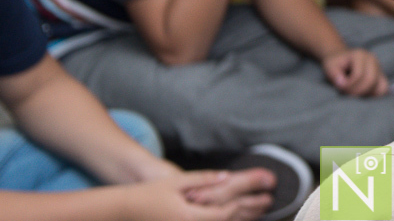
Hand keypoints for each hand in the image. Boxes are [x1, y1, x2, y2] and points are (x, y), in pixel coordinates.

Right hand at [125, 170, 274, 220]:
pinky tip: (234, 218)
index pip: (224, 213)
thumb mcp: (177, 182)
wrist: (127, 210)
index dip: (244, 205)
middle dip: (248, 213)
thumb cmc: (149, 194)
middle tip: (267, 203)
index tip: (260, 197)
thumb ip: (203, 180)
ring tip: (258, 211)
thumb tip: (226, 176)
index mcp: (190, 216)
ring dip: (240, 219)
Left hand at [323, 48, 387, 96]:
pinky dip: (374, 96)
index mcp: (360, 55)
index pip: (358, 74)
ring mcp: (379, 68)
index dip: (348, 85)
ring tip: (355, 94)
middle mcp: (373, 59)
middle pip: (371, 80)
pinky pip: (383, 90)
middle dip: (358, 91)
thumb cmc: (336, 64)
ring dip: (367, 94)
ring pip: (380, 86)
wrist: (342, 60)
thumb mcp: (330, 67)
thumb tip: (342, 84)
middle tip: (347, 94)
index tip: (340, 87)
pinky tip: (363, 95)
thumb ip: (334, 75)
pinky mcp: (381, 77)